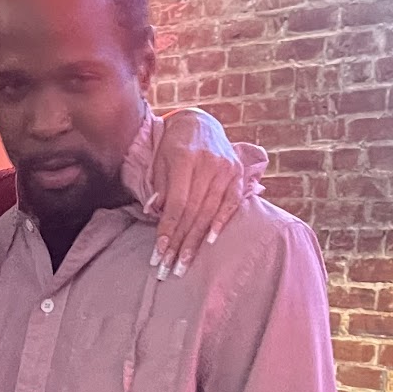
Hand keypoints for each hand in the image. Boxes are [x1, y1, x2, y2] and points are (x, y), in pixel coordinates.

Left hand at [124, 108, 253, 278]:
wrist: (200, 123)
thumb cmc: (173, 146)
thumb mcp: (160, 160)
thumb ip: (159, 186)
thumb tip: (155, 212)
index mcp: (185, 158)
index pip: (177, 203)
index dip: (167, 229)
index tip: (158, 252)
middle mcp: (208, 164)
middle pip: (193, 211)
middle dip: (179, 243)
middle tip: (168, 269)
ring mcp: (226, 169)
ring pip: (210, 211)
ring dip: (196, 241)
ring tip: (184, 263)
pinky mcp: (238, 173)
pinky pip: (231, 202)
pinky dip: (221, 222)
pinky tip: (211, 241)